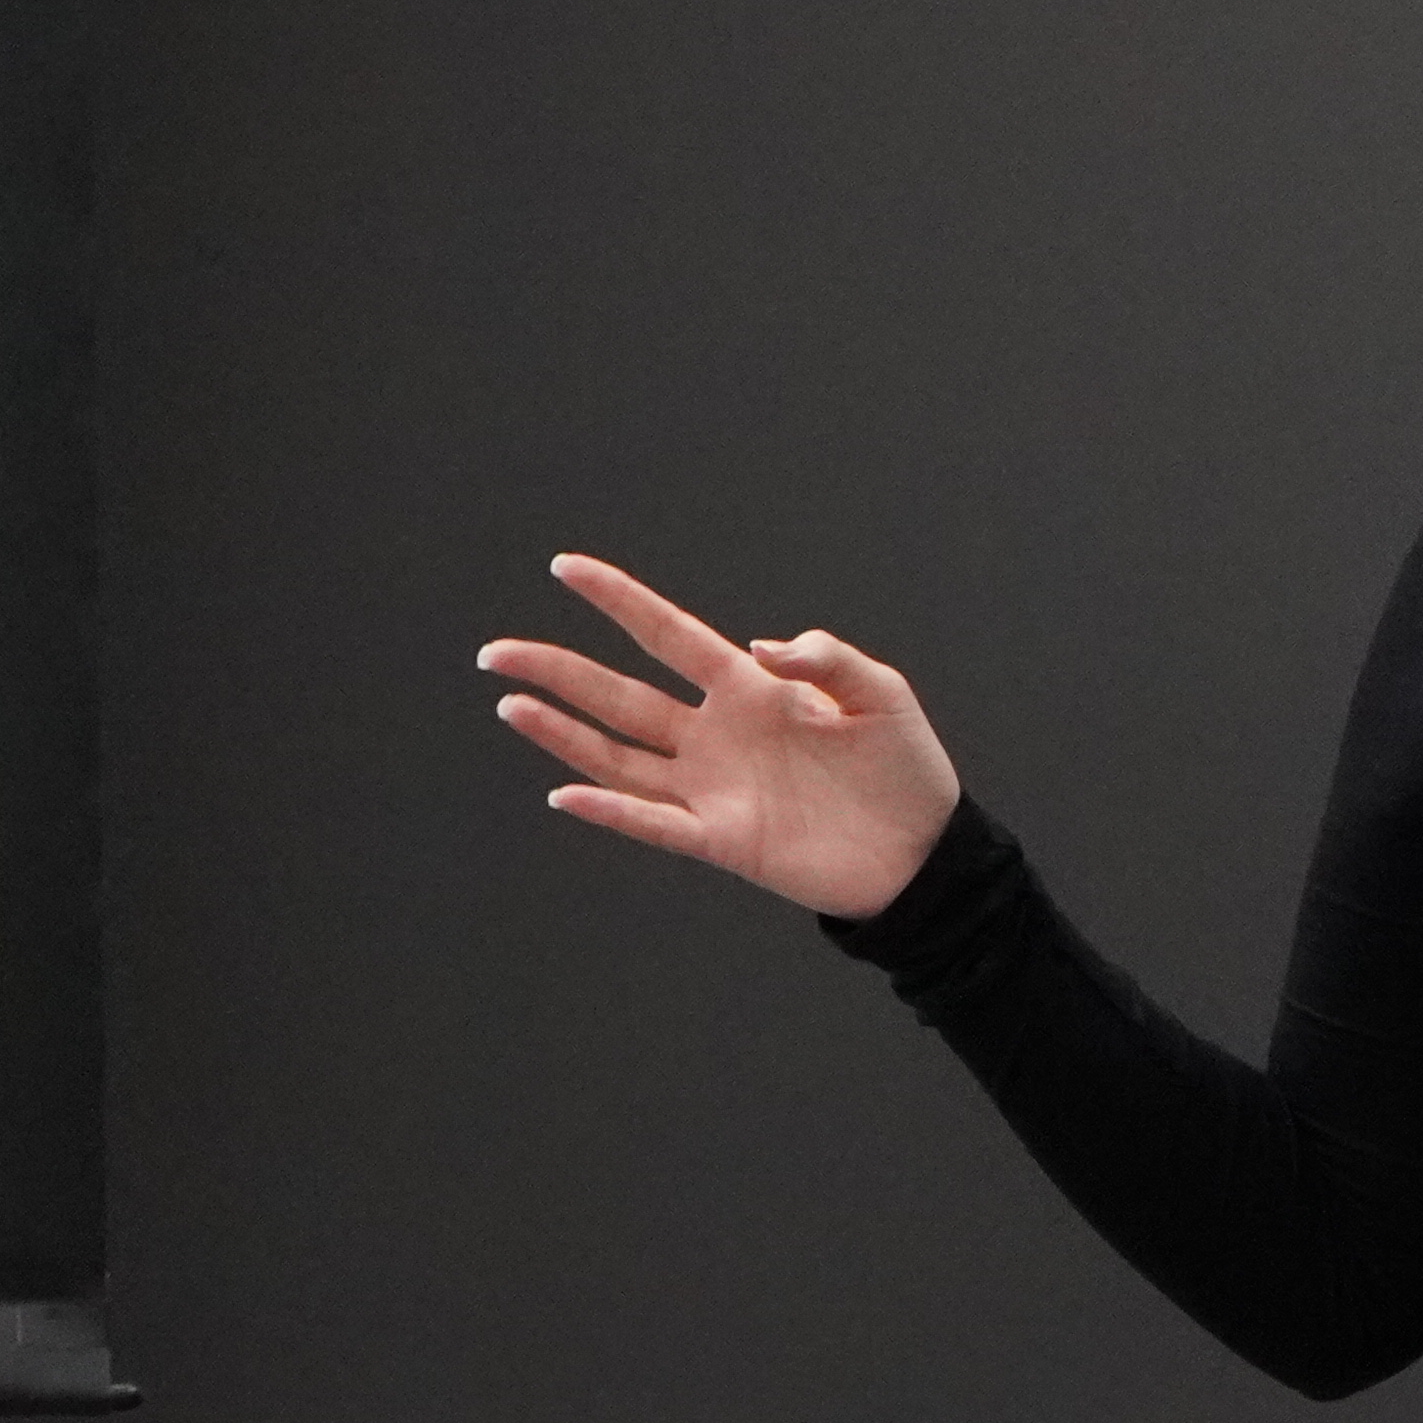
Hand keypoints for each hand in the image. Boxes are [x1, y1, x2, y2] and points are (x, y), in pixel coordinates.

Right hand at [477, 551, 965, 919]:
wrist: (925, 854)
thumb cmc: (905, 767)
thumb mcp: (879, 692)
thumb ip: (824, 657)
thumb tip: (759, 646)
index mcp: (750, 689)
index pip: (668, 635)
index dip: (619, 601)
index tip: (567, 568)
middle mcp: (717, 736)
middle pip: (620, 695)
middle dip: (557, 671)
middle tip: (497, 652)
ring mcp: (713, 789)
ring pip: (618, 755)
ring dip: (563, 733)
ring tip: (510, 706)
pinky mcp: (723, 839)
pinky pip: (654, 823)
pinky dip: (610, 811)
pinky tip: (565, 794)